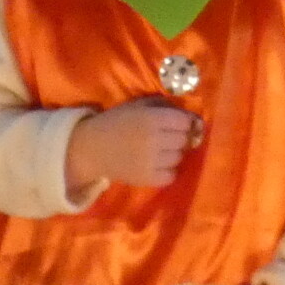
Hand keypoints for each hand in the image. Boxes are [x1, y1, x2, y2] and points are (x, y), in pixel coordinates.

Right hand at [67, 97, 202, 191]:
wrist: (91, 149)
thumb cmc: (117, 123)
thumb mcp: (138, 106)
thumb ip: (164, 105)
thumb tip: (192, 116)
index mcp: (152, 119)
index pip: (185, 121)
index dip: (182, 122)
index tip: (175, 124)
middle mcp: (154, 139)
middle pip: (184, 140)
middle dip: (178, 138)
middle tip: (165, 138)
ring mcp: (151, 161)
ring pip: (179, 157)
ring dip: (172, 154)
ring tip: (158, 152)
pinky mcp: (148, 178)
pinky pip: (171, 175)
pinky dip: (167, 171)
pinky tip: (156, 165)